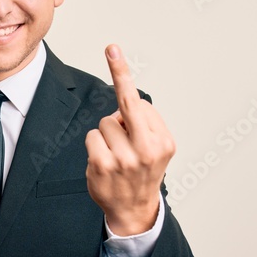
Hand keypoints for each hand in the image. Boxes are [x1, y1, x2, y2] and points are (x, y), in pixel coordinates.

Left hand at [85, 44, 174, 235]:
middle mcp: (148, 149)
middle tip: (112, 47)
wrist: (134, 209)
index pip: (141, 104)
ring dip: (107, 134)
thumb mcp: (157, 149)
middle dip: (120, 72)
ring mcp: (124, 159)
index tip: (114, 51)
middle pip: (127, 105)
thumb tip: (124, 104)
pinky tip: (104, 162)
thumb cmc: (143, 171)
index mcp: (163, 141)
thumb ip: (145, 125)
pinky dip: (95, 145)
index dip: (124, 79)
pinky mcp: (103, 166)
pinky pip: (92, 137)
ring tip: (116, 154)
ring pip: (105, 123)